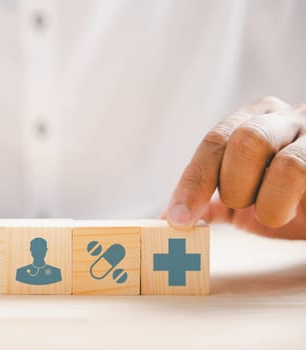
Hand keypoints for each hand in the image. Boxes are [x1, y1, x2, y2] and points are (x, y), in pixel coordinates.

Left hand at [166, 96, 305, 238]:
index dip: (194, 182)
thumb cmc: (285, 196)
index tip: (179, 219)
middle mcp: (284, 118)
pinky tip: (299, 213)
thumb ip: (207, 204)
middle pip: (246, 141)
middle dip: (235, 186)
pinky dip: (292, 206)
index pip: (214, 142)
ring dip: (270, 203)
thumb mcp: (243, 199)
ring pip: (288, 165)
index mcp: (251, 120)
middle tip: (240, 207)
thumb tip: (165, 219)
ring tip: (273, 214)